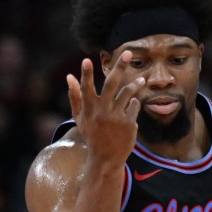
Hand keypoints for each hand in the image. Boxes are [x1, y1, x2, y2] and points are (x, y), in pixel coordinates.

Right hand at [66, 51, 144, 165]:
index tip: (86, 60)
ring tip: (142, 80)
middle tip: (129, 53)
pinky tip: (130, 108)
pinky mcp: (129, 124)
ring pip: (128, 93)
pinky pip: (134, 106)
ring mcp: (117, 117)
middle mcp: (103, 111)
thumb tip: (69, 76)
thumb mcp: (79, 118)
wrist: (106, 159)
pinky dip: (133, 104)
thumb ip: (75, 96)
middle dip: (120, 66)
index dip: (86, 74)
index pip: (86, 88)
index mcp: (89, 109)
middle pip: (112, 84)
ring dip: (136, 84)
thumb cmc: (91, 135)